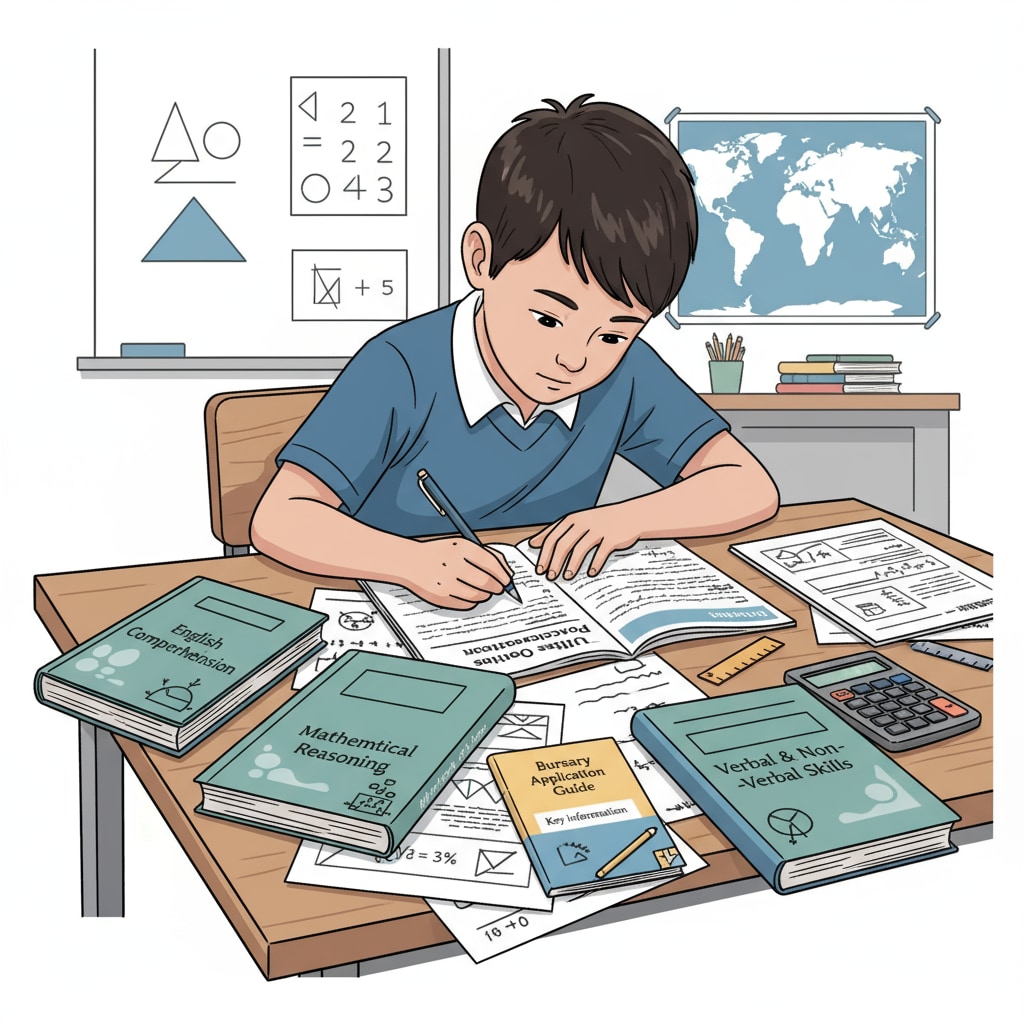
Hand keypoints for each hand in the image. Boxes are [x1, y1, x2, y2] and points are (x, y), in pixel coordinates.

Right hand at [398, 537, 513, 609]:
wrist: (409, 562)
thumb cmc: (441, 553)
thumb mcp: (462, 545)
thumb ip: (487, 555)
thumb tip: (508, 573)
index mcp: (461, 548)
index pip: (491, 564)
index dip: (503, 575)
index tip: (507, 580)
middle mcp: (453, 564)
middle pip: (486, 583)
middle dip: (497, 587)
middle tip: (497, 588)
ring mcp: (445, 582)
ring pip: (478, 596)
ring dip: (484, 595)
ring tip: (480, 589)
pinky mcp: (440, 597)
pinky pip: (466, 605)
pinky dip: (471, 601)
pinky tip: (466, 594)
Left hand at [528, 506, 639, 580]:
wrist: (631, 515)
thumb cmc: (602, 521)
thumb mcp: (578, 521)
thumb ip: (556, 531)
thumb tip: (534, 542)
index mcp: (572, 519)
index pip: (552, 537)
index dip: (544, 554)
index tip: (539, 569)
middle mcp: (583, 523)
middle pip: (563, 544)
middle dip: (554, 562)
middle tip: (550, 576)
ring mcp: (598, 529)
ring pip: (580, 549)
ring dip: (571, 565)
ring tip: (566, 577)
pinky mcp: (612, 537)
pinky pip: (601, 553)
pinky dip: (595, 564)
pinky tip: (590, 573)